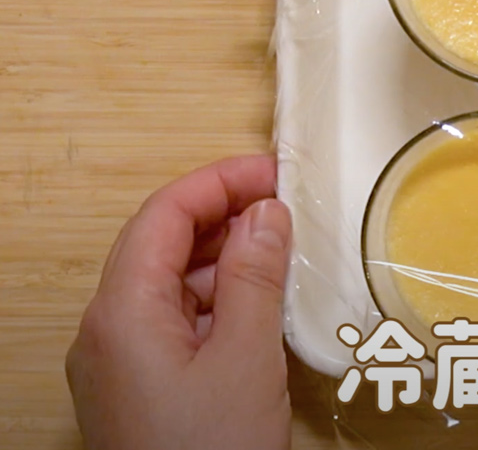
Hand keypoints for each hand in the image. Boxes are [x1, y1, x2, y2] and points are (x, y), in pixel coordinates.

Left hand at [66, 156, 292, 449]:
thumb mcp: (247, 357)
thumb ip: (257, 277)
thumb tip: (267, 213)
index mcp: (121, 312)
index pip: (163, 216)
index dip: (220, 182)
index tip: (275, 171)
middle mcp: (107, 330)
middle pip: (161, 245)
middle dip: (225, 217)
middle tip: (288, 207)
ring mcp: (119, 361)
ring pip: (171, 284)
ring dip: (227, 261)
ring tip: (286, 257)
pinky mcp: (139, 387)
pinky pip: (175, 322)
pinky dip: (220, 302)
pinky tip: (263, 307)